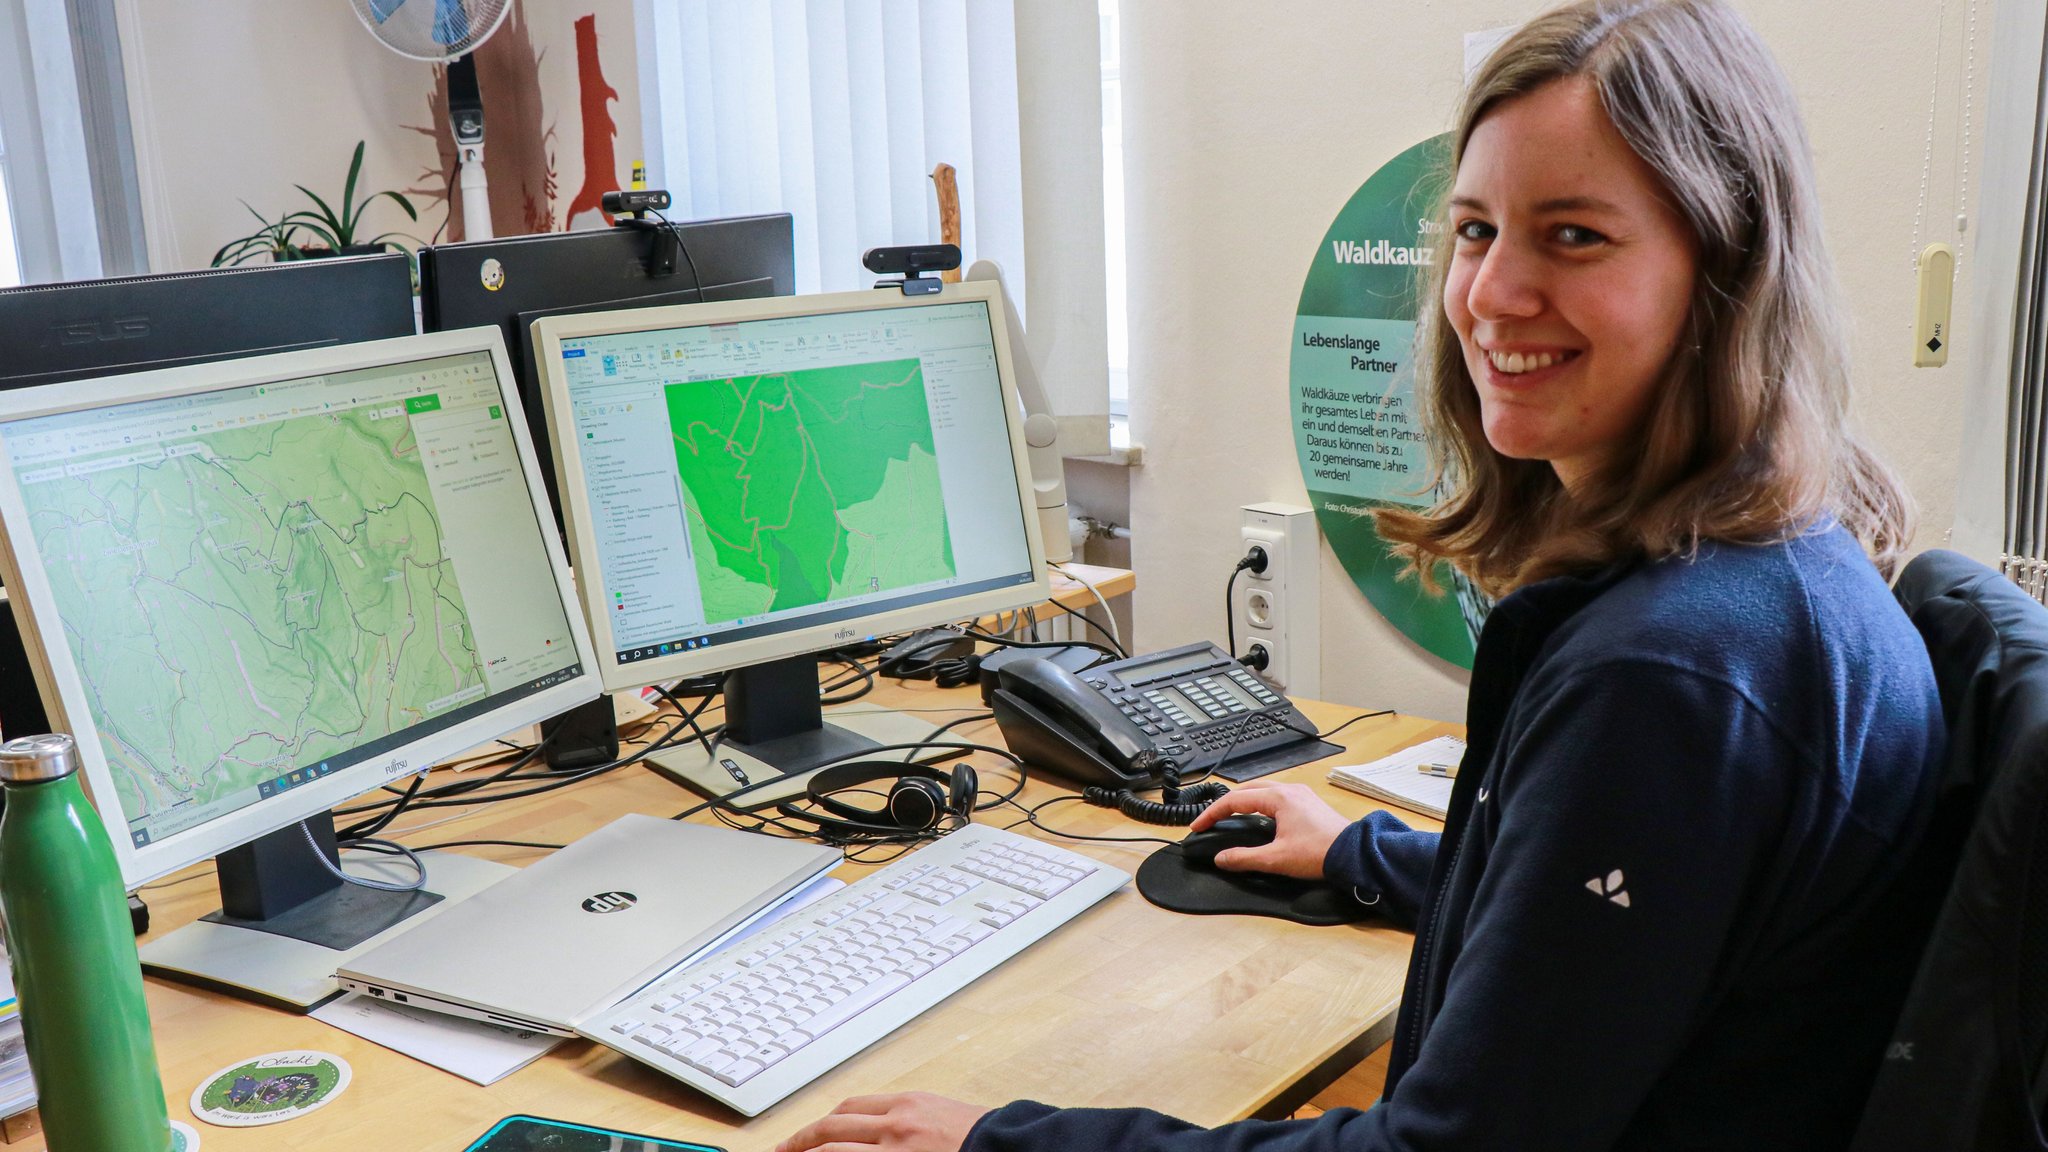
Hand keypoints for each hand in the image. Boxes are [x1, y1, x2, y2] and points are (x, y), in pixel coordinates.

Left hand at [777, 1092, 992, 1151]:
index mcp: (907, 1105)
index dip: (822, 1122)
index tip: (809, 1133)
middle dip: (800, 1141)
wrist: (1010, 1147)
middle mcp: (896, 1126)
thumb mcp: (942, 1115)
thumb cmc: (983, 1136)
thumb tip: (880, 1132)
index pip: (850, 1109)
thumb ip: (907, 1120)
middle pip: (832, 1128)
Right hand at [1188, 780, 1351, 878]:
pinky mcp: (1310, 804)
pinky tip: (1260, 818)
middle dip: (1226, 804)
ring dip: (1245, 802)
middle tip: (1211, 820)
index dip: (1212, 814)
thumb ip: (1244, 858)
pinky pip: (1278, 797)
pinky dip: (1261, 804)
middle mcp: (1290, 790)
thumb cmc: (1320, 853)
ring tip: (1231, 817)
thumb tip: (1222, 858)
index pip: (1234, 800)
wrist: (1354, 855)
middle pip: (1248, 790)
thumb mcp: (1276, 859)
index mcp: (1279, 798)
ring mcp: (1302, 795)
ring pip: (1264, 791)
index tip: (1198, 826)